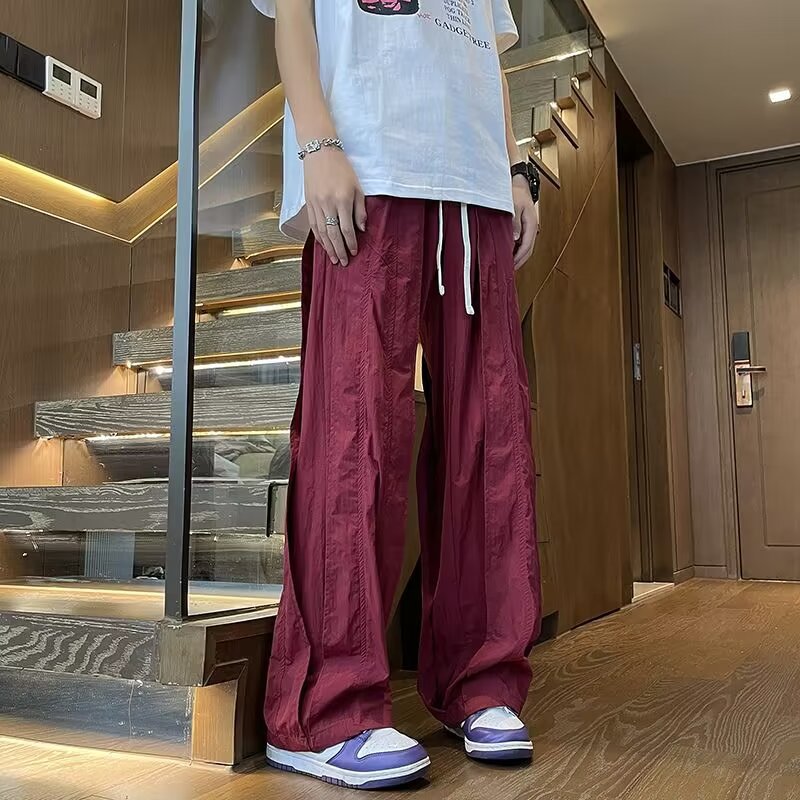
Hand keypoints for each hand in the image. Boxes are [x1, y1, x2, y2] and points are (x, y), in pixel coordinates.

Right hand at [304, 147, 366, 266]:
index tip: (354, 252)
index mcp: (342, 199)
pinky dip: (318, 237)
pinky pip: (313, 225)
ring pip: (321, 232)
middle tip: (343, 262)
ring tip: (333, 259)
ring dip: (328, 247)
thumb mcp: (357, 187)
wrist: (320, 152)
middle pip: (333, 234)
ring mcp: (316, 204)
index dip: (351, 242)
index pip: (346, 228)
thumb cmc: (342, 168)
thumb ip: (359, 209)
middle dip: (339, 250)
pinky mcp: (308, 203)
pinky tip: (323, 245)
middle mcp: (327, 204)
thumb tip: (361, 229)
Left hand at [512, 174, 539, 269]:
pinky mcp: (524, 227)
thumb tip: (515, 239)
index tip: (511, 265)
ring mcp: (529, 228)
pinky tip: (510, 252)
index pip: (527, 246)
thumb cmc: (516, 193)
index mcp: (532, 224)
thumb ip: (514, 222)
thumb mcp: (514, 205)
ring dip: (519, 257)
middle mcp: (532, 228)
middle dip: (520, 261)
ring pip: (526, 247)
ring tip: (509, 264)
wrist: (520, 183)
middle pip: (528, 250)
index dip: (519, 258)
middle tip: (510, 270)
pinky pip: (523, 242)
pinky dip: (517, 250)